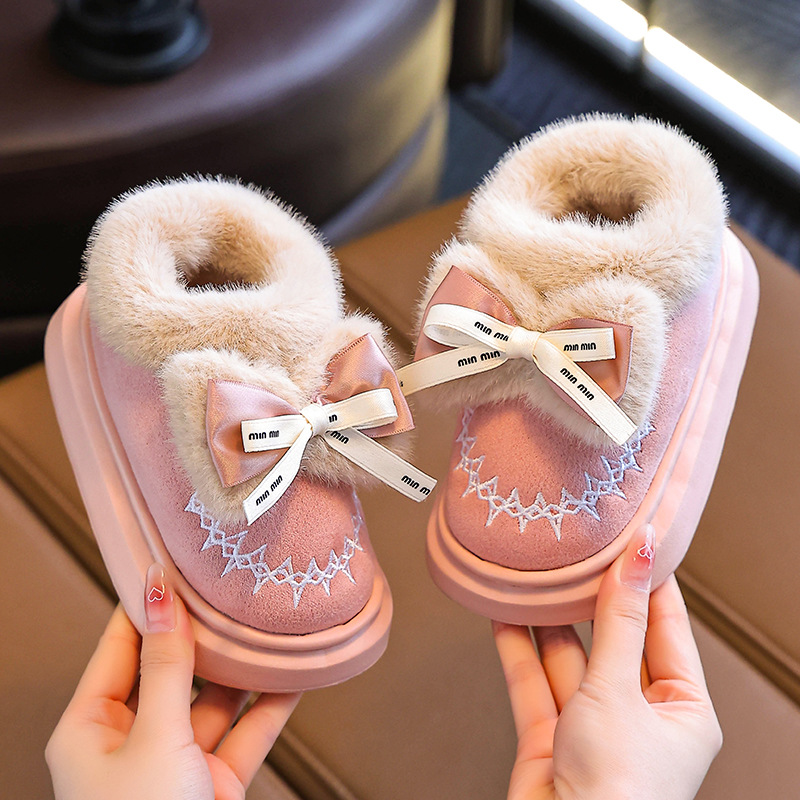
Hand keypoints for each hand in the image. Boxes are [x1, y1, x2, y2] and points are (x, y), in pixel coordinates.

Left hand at [46, 564, 300, 799]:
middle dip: (205, 631)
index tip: (177, 560)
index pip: (120, 643)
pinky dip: (271, 703)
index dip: (149, 601)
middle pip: (173, 666)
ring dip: (244, 665)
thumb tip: (160, 595)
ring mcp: (176, 759)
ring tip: (268, 621)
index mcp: (90, 725)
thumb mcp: (153, 738)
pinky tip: (293, 672)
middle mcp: (132, 738)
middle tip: (233, 586)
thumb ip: (167, 666)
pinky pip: (246, 729)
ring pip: (215, 696)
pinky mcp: (215, 779)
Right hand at [494, 525, 721, 799]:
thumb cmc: (619, 791)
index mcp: (683, 709)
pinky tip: (504, 614)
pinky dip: (518, 649)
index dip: (648, 579)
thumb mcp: (619, 690)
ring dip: (548, 620)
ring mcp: (593, 727)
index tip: (631, 533)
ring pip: (568, 658)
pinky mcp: (551, 738)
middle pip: (613, 639)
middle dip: (589, 597)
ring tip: (533, 573)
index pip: (666, 626)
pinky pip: (534, 682)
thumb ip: (618, 620)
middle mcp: (640, 716)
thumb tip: (638, 555)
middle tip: (574, 548)